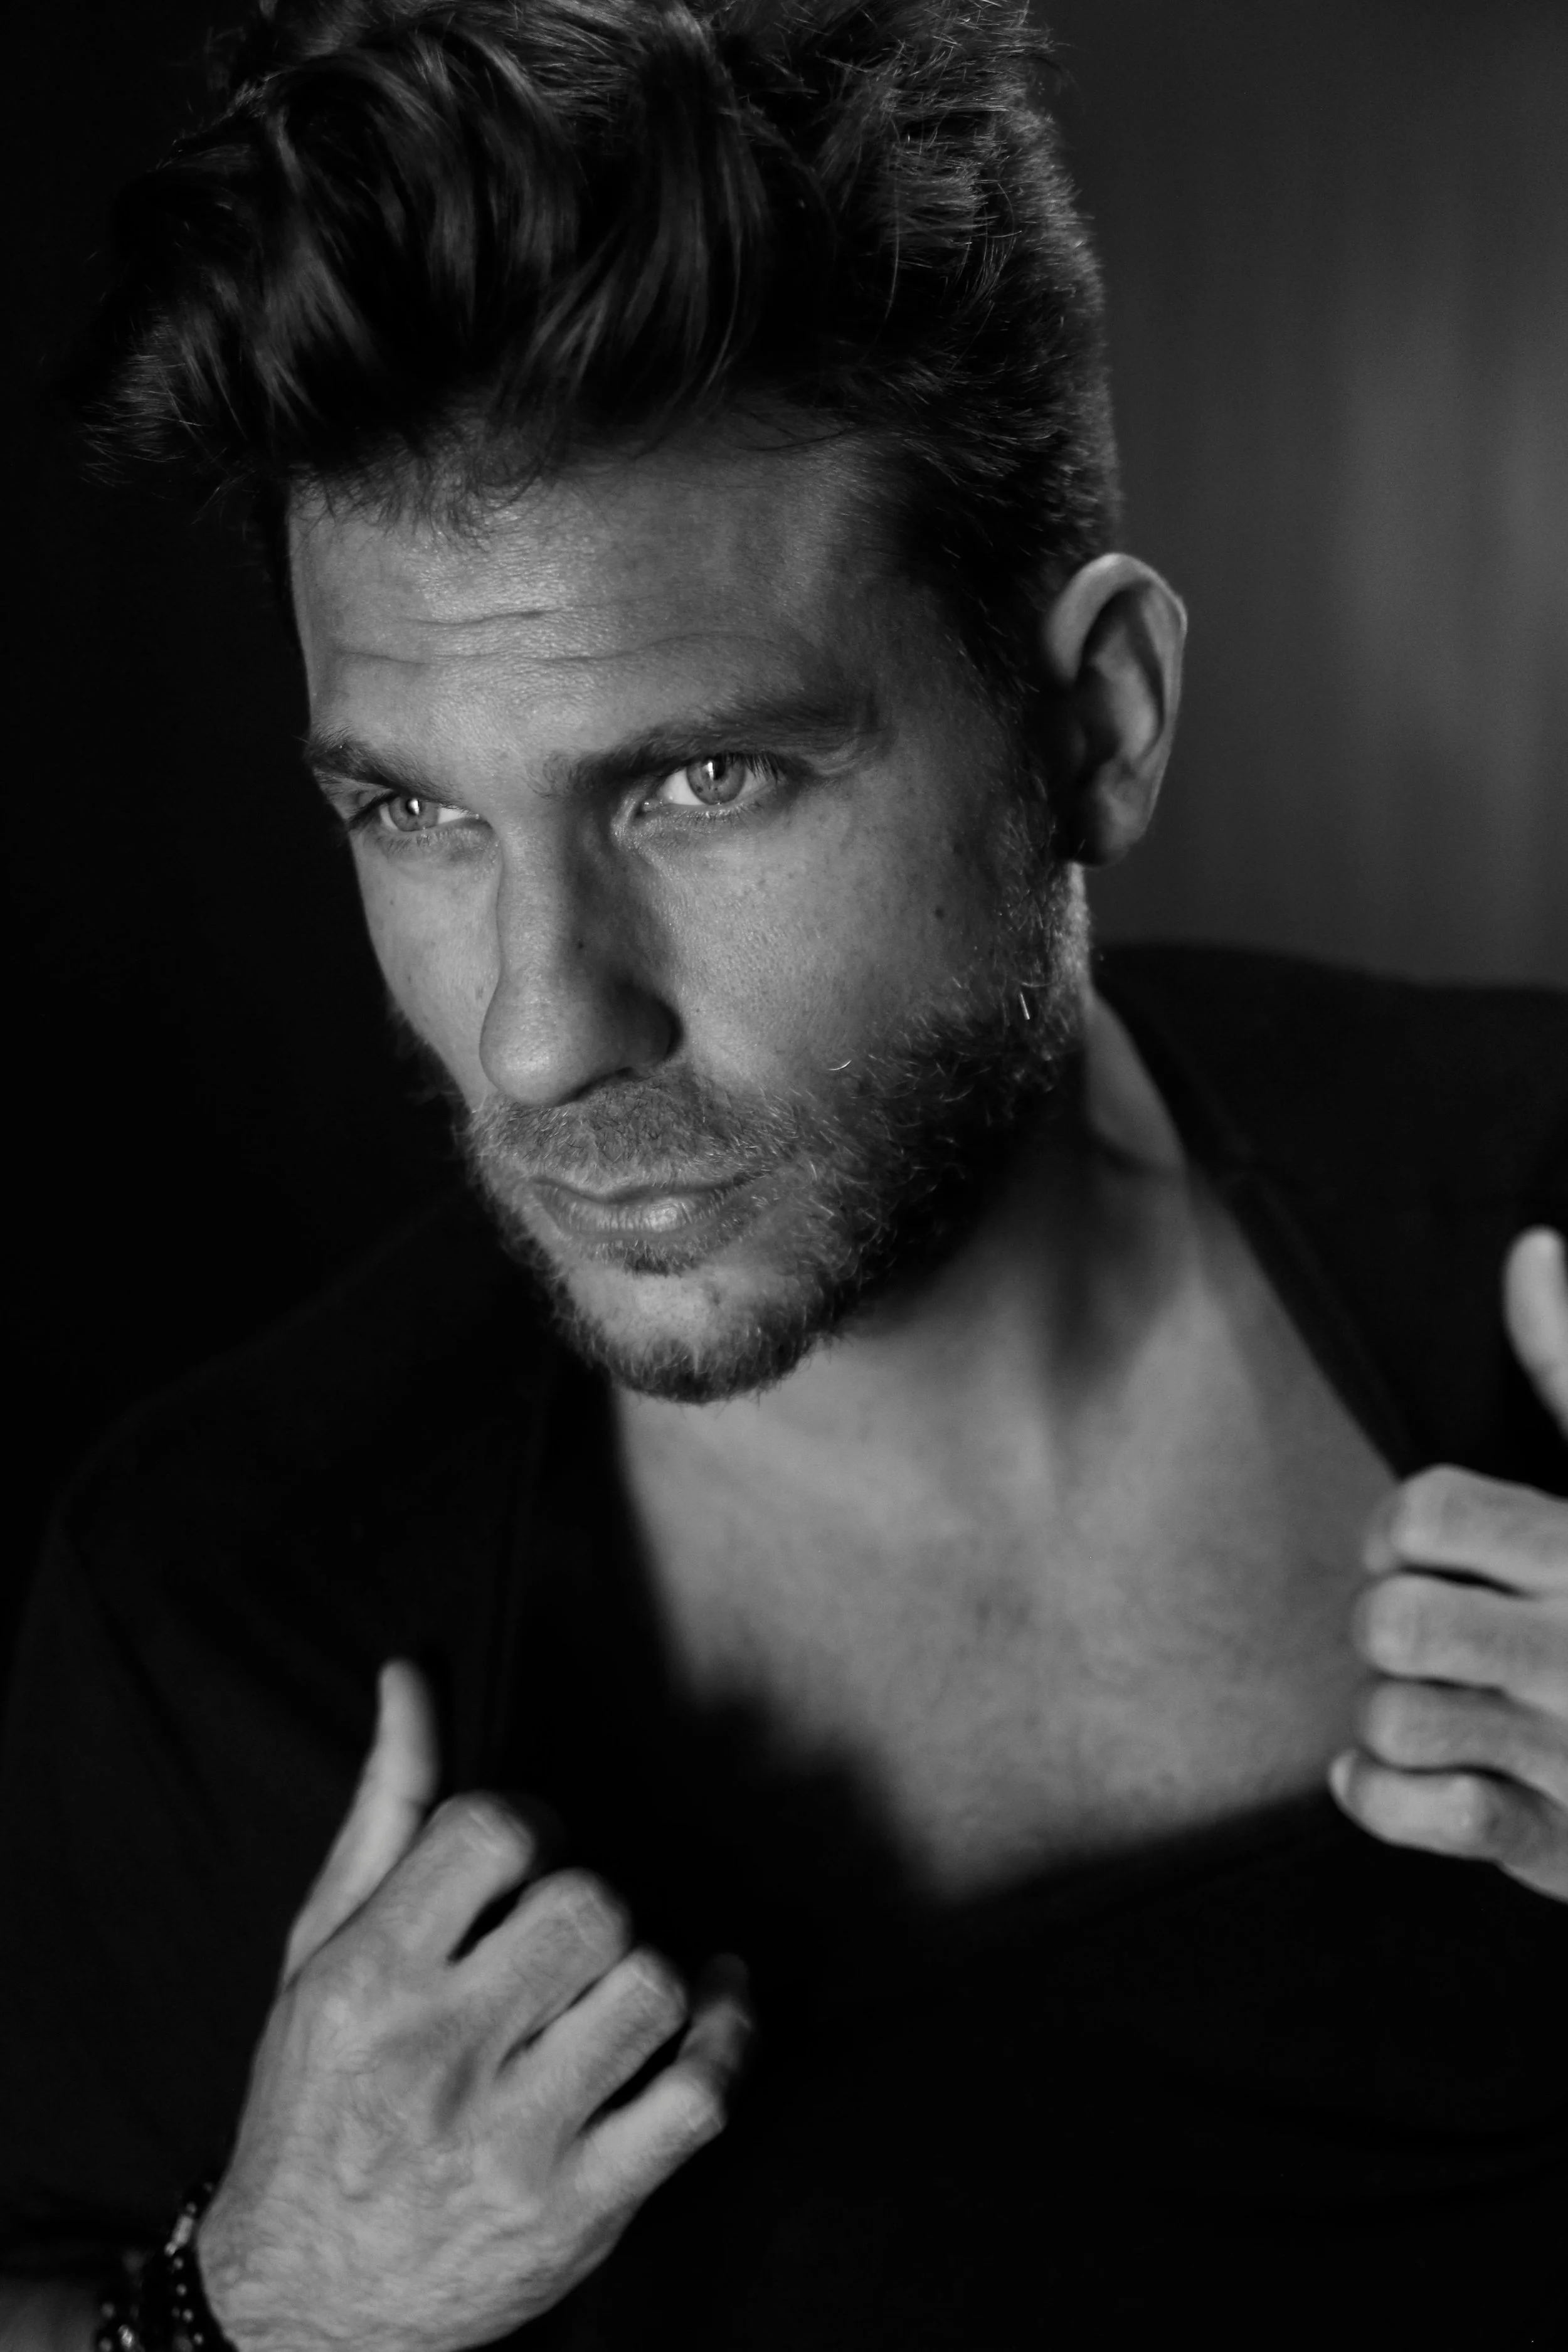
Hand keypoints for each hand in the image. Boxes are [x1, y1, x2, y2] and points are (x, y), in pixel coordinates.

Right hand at [199, 1662, 749, 2351]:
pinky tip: (717, 2001)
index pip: (496, 1830)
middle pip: (589, 1904)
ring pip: (648, 1989)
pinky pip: (698, 2096)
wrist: (302, 2309)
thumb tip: (413, 1676)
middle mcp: (436, 2059)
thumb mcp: (320, 1953)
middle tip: (559, 1939)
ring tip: (605, 1990)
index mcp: (367, 1980)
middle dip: (589, 1903)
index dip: (532, 1826)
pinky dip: (731, 2033)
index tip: (522, 1862)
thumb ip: (384, 1811)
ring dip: (644, 1975)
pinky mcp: (580, 2212)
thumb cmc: (317, 2101)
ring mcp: (513, 2142)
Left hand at [1330, 1228, 1567, 1898]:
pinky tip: (1418, 1769)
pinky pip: (1408, 1812)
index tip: (1417, 1550)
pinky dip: (1382, 1794)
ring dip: (1390, 1707)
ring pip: (1387, 1714)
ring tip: (1444, 1697)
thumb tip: (1531, 1247)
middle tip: (1431, 1630)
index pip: (1425, 1514)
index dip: (1396, 1529)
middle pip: (1391, 1619)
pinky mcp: (1554, 1842)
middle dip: (1388, 1620)